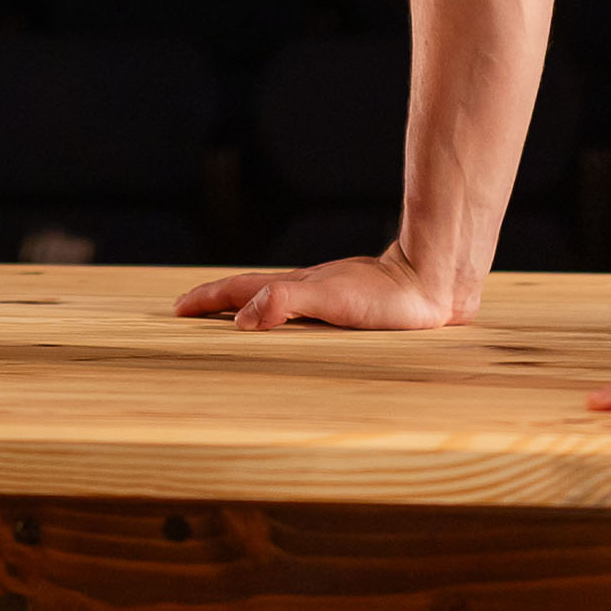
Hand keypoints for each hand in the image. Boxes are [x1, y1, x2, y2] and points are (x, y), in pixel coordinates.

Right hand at [172, 245, 474, 331]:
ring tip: (228, 321)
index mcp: (294, 287)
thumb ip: (285, 303)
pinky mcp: (348, 309)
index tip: (177, 309)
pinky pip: (300, 312)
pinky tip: (292, 328)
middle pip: (250, 291)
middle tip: (189, 312)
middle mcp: (305, 289)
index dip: (207, 300)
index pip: (238, 290)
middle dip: (216, 302)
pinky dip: (279, 317)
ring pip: (274, 300)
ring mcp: (326, 297)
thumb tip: (241, 319)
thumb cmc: (386, 297)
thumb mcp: (330, 300)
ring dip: (245, 309)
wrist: (433, 282)